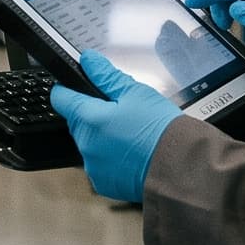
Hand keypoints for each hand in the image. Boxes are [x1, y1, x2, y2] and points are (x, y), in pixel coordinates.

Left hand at [50, 51, 181, 202]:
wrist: (183, 168)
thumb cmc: (162, 131)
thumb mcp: (136, 93)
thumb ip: (106, 76)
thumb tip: (88, 60)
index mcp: (90, 119)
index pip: (61, 98)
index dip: (69, 89)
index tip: (79, 87)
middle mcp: (86, 145)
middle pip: (77, 121)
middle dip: (93, 114)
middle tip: (121, 112)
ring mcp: (93, 167)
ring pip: (89, 143)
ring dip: (102, 137)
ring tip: (131, 134)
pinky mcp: (104, 183)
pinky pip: (100, 164)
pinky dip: (111, 158)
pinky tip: (132, 153)